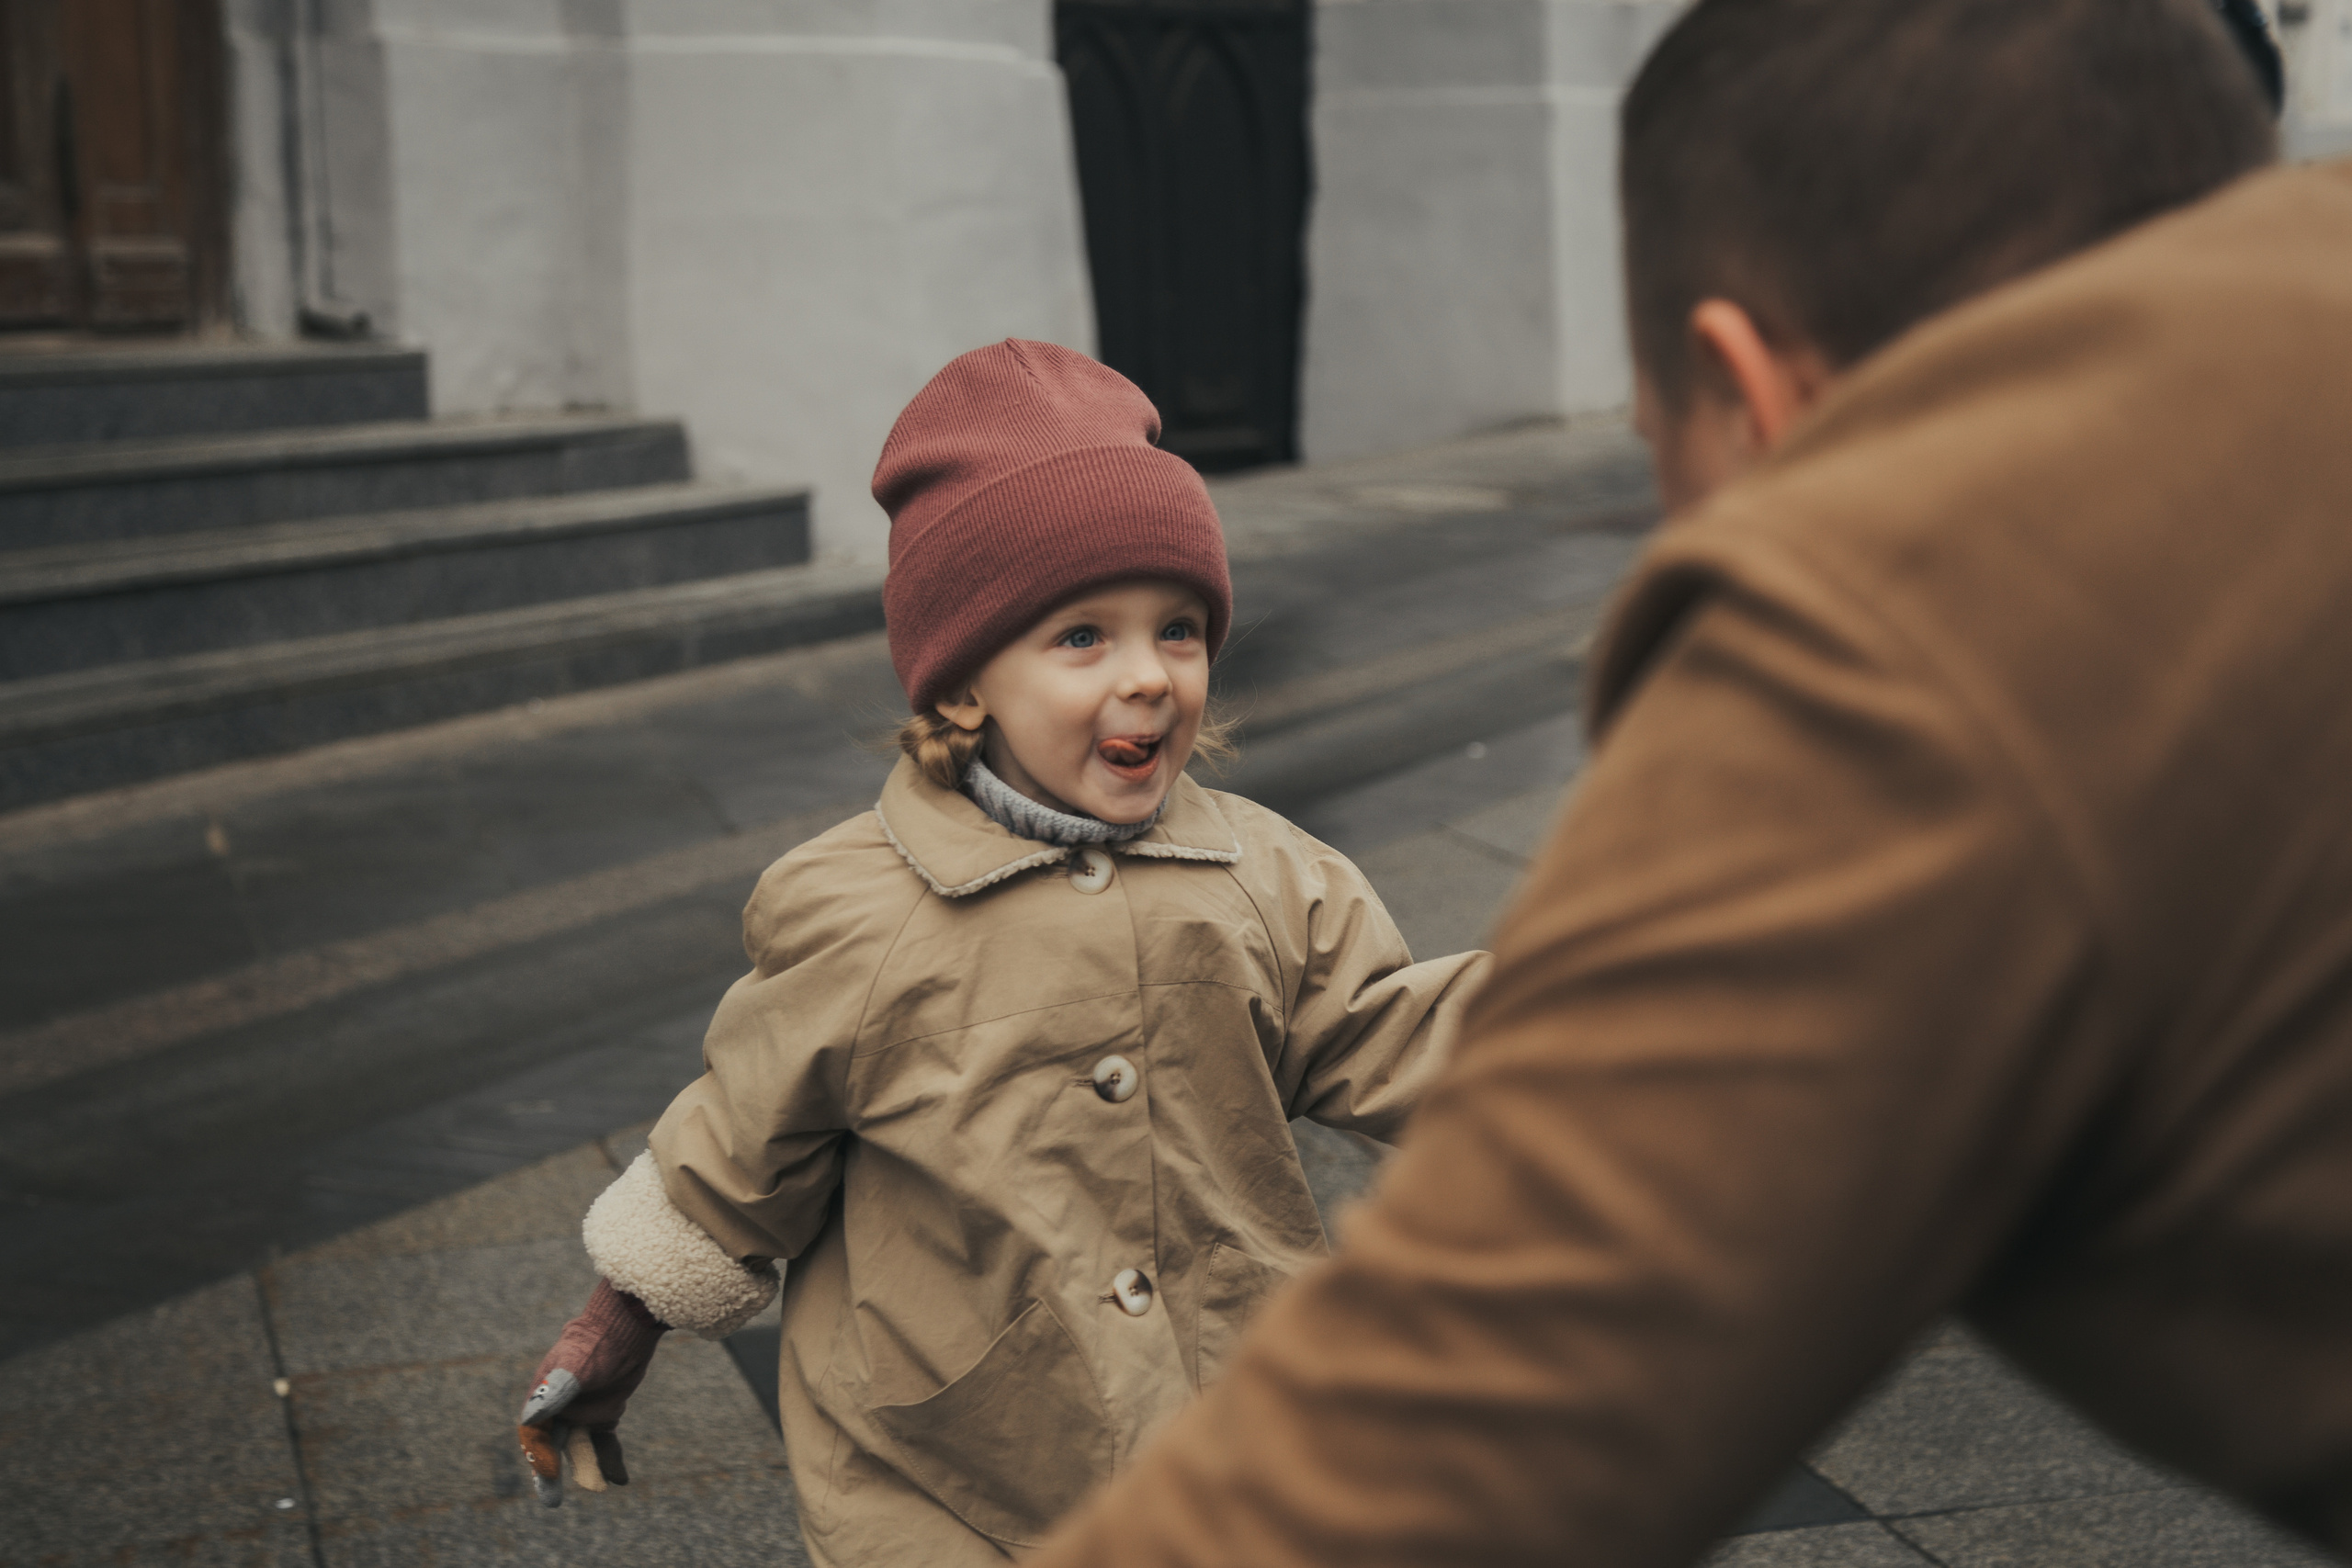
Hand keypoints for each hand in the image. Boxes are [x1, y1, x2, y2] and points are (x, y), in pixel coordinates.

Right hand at [516, 1279, 666, 1505]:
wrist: (623, 1327)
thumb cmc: (593, 1343)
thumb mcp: (574, 1366)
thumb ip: (556, 1389)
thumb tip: (531, 1416)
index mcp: (543, 1398)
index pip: (535, 1434)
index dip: (539, 1455)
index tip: (548, 1471)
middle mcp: (560, 1410)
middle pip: (554, 1447)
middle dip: (552, 1474)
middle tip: (551, 1502)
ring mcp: (583, 1413)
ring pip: (582, 1450)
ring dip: (589, 1468)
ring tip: (601, 1488)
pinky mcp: (606, 1414)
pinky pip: (605, 1444)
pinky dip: (611, 1461)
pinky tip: (620, 1479)